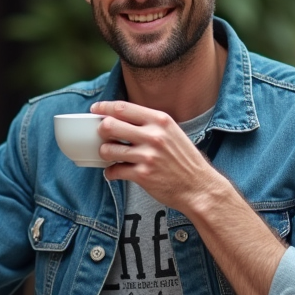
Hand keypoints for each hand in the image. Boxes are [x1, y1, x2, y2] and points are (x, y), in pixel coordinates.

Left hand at [89, 100, 222, 210]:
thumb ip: (151, 124)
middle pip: (110, 125)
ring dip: (104, 153)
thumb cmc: (184, 160)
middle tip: (104, 137)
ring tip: (110, 157)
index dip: (104, 107)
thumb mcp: (173, 132)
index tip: (95, 109)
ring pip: (108, 149)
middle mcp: (154, 136)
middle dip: (101, 131)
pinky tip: (115, 172)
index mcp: (160, 120)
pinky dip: (110, 173)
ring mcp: (148, 156)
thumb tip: (122, 118)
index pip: (124, 108)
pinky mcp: (143, 175)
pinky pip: (114, 171)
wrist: (199, 187)